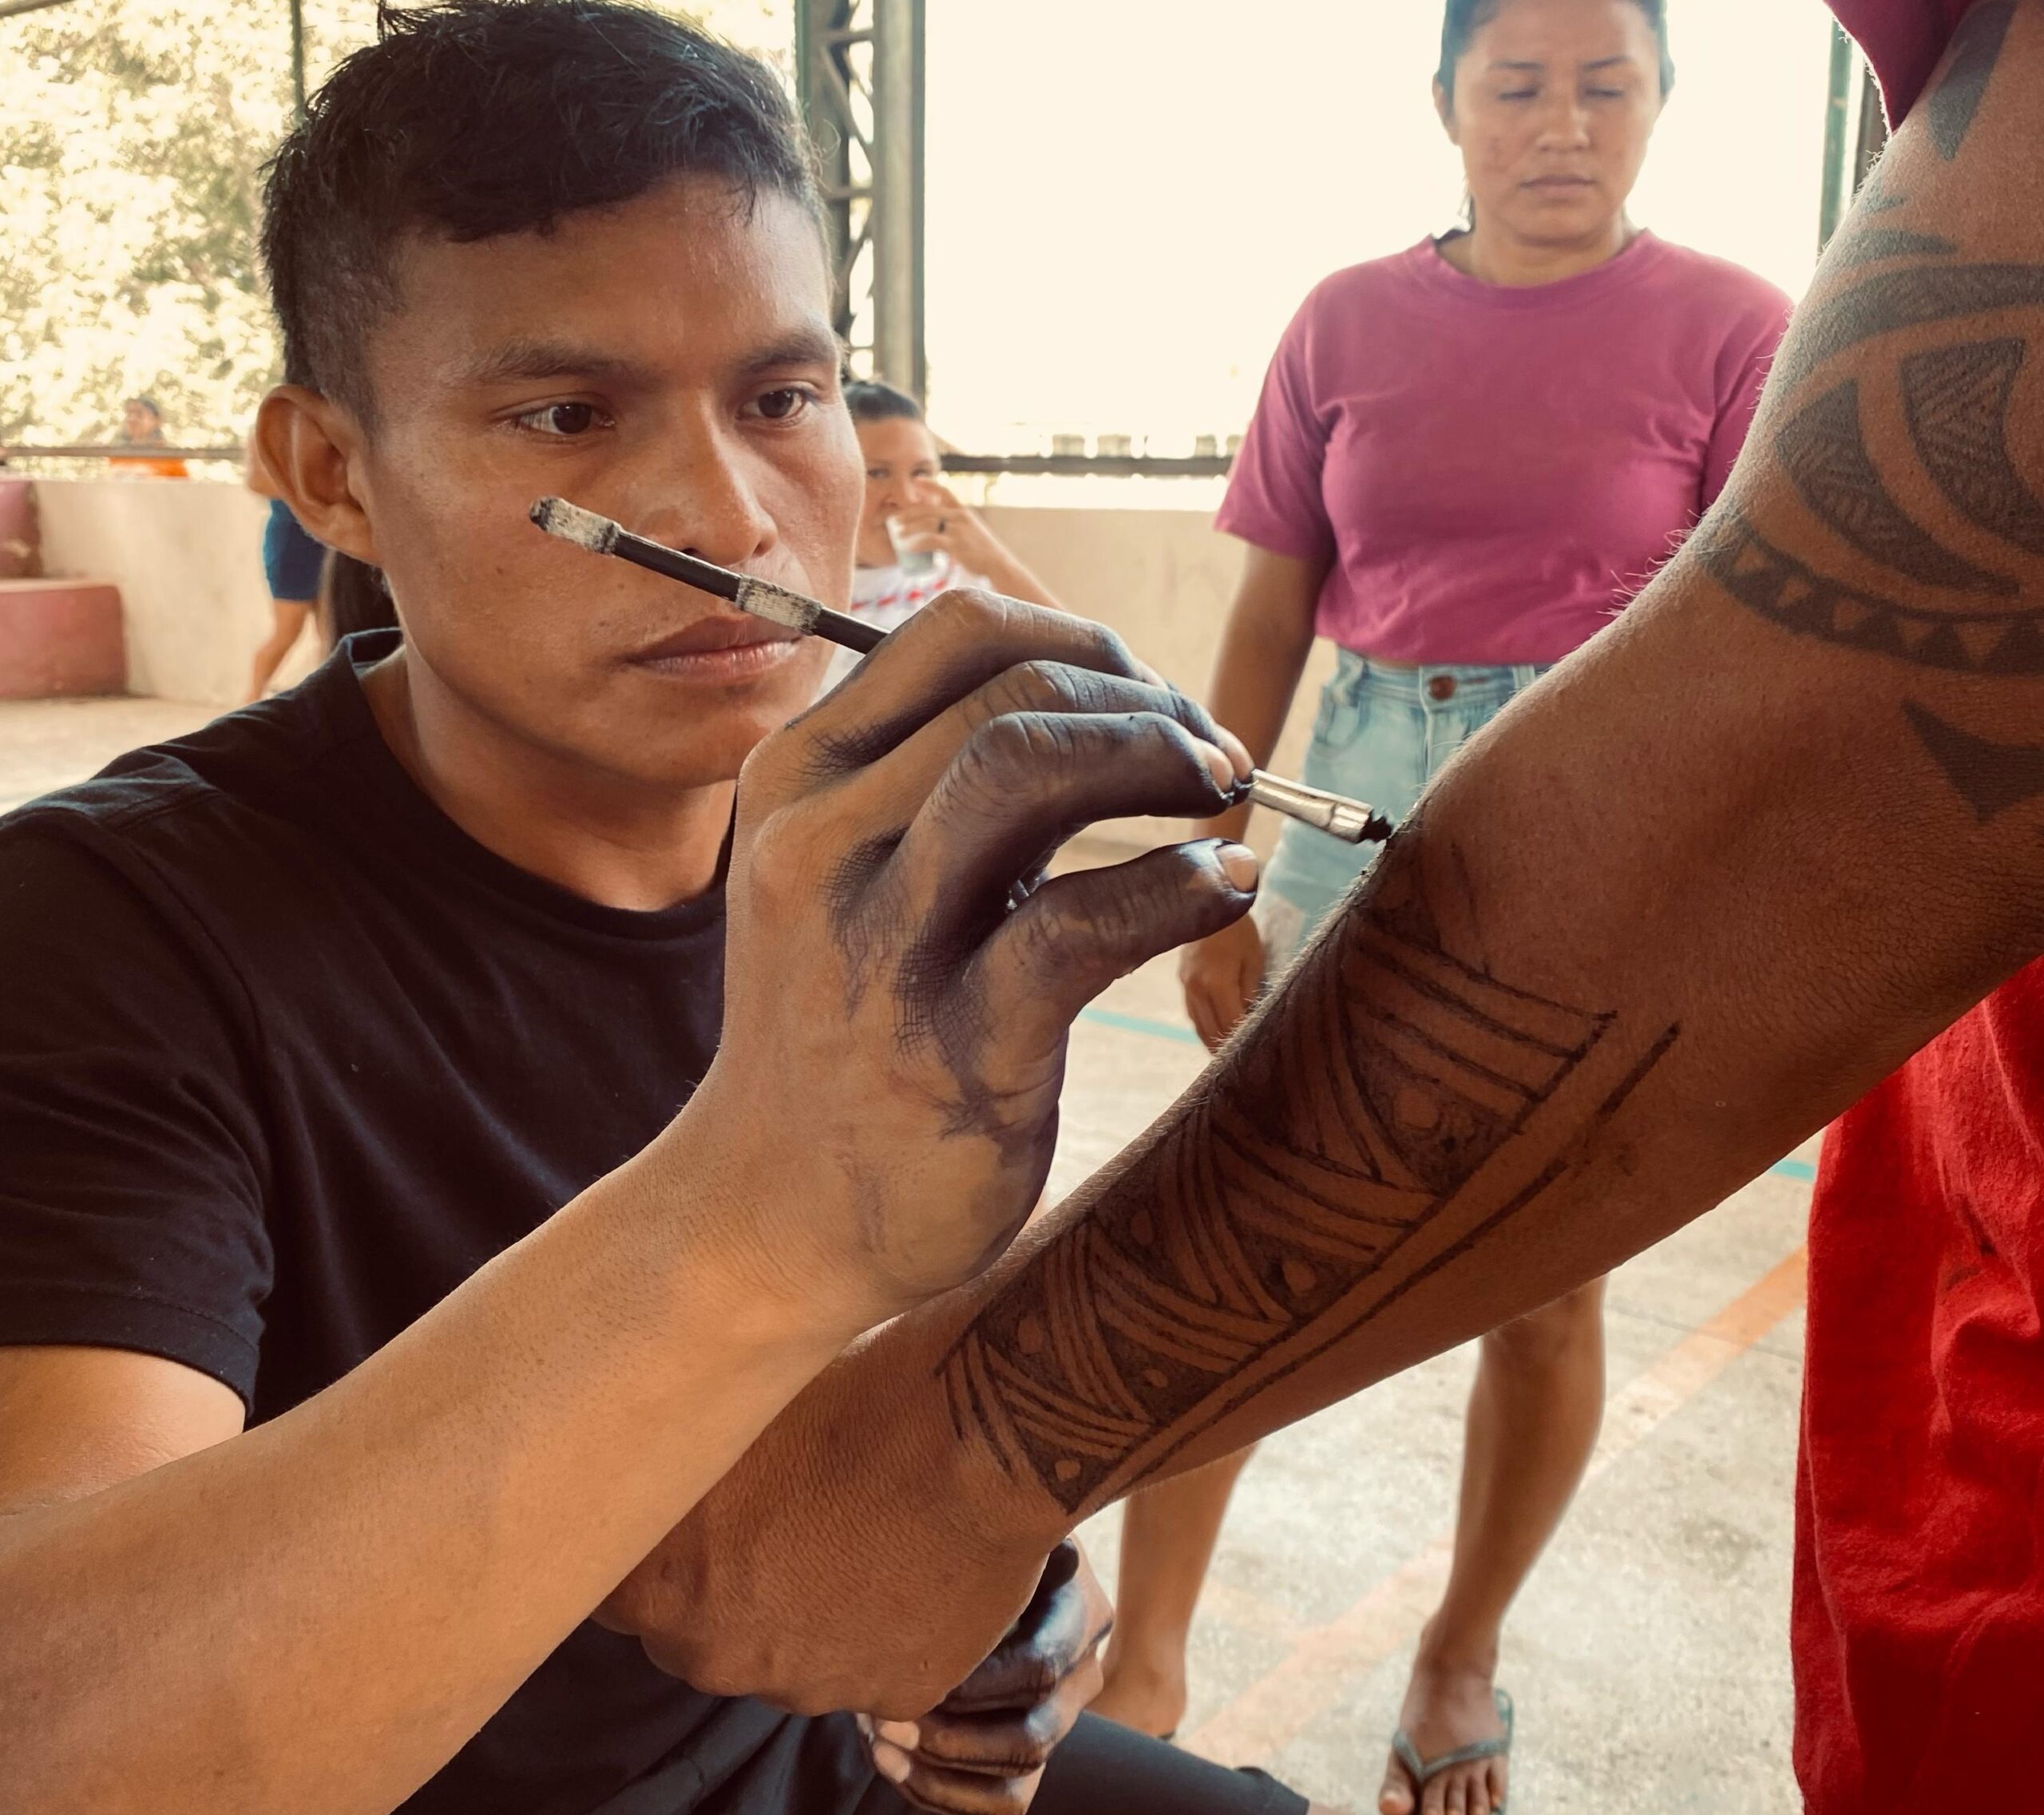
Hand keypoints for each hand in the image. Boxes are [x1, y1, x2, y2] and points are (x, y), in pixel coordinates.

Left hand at [601, 1308, 1064, 1716]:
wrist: (983, 1428)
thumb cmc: (854, 1395)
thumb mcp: (730, 1416)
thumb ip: (675, 1467)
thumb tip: (647, 1466)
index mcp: (665, 1584)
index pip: (617, 1595)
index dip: (657, 1551)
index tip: (690, 1514)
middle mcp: (722, 1654)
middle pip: (702, 1632)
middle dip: (730, 1583)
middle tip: (788, 1509)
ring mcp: (810, 1686)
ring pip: (790, 1655)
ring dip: (809, 1604)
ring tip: (859, 1519)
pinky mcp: (896, 1694)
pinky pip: (874, 1666)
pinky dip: (887, 1625)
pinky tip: (911, 1554)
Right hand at [664, 590, 1259, 1331]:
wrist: (770, 1218)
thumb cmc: (839, 1030)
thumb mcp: (845, 876)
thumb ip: (932, 784)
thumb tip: (1104, 699)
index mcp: (798, 779)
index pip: (956, 632)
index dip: (1083, 643)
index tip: (1151, 698)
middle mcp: (820, 841)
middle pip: (1009, 688)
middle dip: (1144, 700)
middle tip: (1213, 758)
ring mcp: (878, 944)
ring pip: (1027, 768)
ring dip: (1158, 756)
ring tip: (1224, 795)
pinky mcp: (952, 1046)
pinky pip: (1081, 923)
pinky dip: (1180, 884)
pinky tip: (1225, 886)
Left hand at [861, 1541, 1109, 1813]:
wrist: (992, 1571)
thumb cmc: (984, 1536)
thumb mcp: (997, 1528)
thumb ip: (985, 1538)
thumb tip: (954, 1550)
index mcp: (1082, 1614)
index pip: (1040, 1668)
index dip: (977, 1685)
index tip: (915, 1679)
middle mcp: (1082, 1675)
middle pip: (1032, 1738)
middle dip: (951, 1739)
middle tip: (884, 1721)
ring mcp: (1058, 1720)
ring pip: (1018, 1778)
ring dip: (941, 1774)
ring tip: (880, 1747)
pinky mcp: (1030, 1754)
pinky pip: (1004, 1803)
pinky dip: (944, 1796)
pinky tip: (894, 1767)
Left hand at [889, 486, 1013, 587]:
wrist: (998, 564)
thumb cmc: (984, 552)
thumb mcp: (973, 532)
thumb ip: (959, 527)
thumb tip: (944, 530)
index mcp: (963, 511)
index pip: (945, 491)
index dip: (930, 485)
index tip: (917, 480)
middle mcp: (960, 516)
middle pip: (928, 509)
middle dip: (908, 512)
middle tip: (894, 519)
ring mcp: (958, 529)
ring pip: (927, 523)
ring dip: (909, 528)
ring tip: (896, 534)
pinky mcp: (956, 544)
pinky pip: (931, 541)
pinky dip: (916, 544)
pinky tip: (906, 548)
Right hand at [1179, 912, 1265, 1050]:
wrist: (1208, 901)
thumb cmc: (1239, 930)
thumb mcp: (1254, 960)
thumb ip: (1251, 993)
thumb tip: (1249, 1020)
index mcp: (1217, 984)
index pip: (1230, 1025)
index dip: (1241, 1042)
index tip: (1252, 1054)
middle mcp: (1197, 989)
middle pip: (1210, 1030)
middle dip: (1223, 1049)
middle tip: (1237, 1065)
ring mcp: (1186, 985)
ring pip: (1197, 1024)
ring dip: (1210, 1041)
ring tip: (1222, 1056)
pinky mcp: (1182, 979)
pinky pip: (1191, 1011)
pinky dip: (1202, 1025)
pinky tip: (1211, 1033)